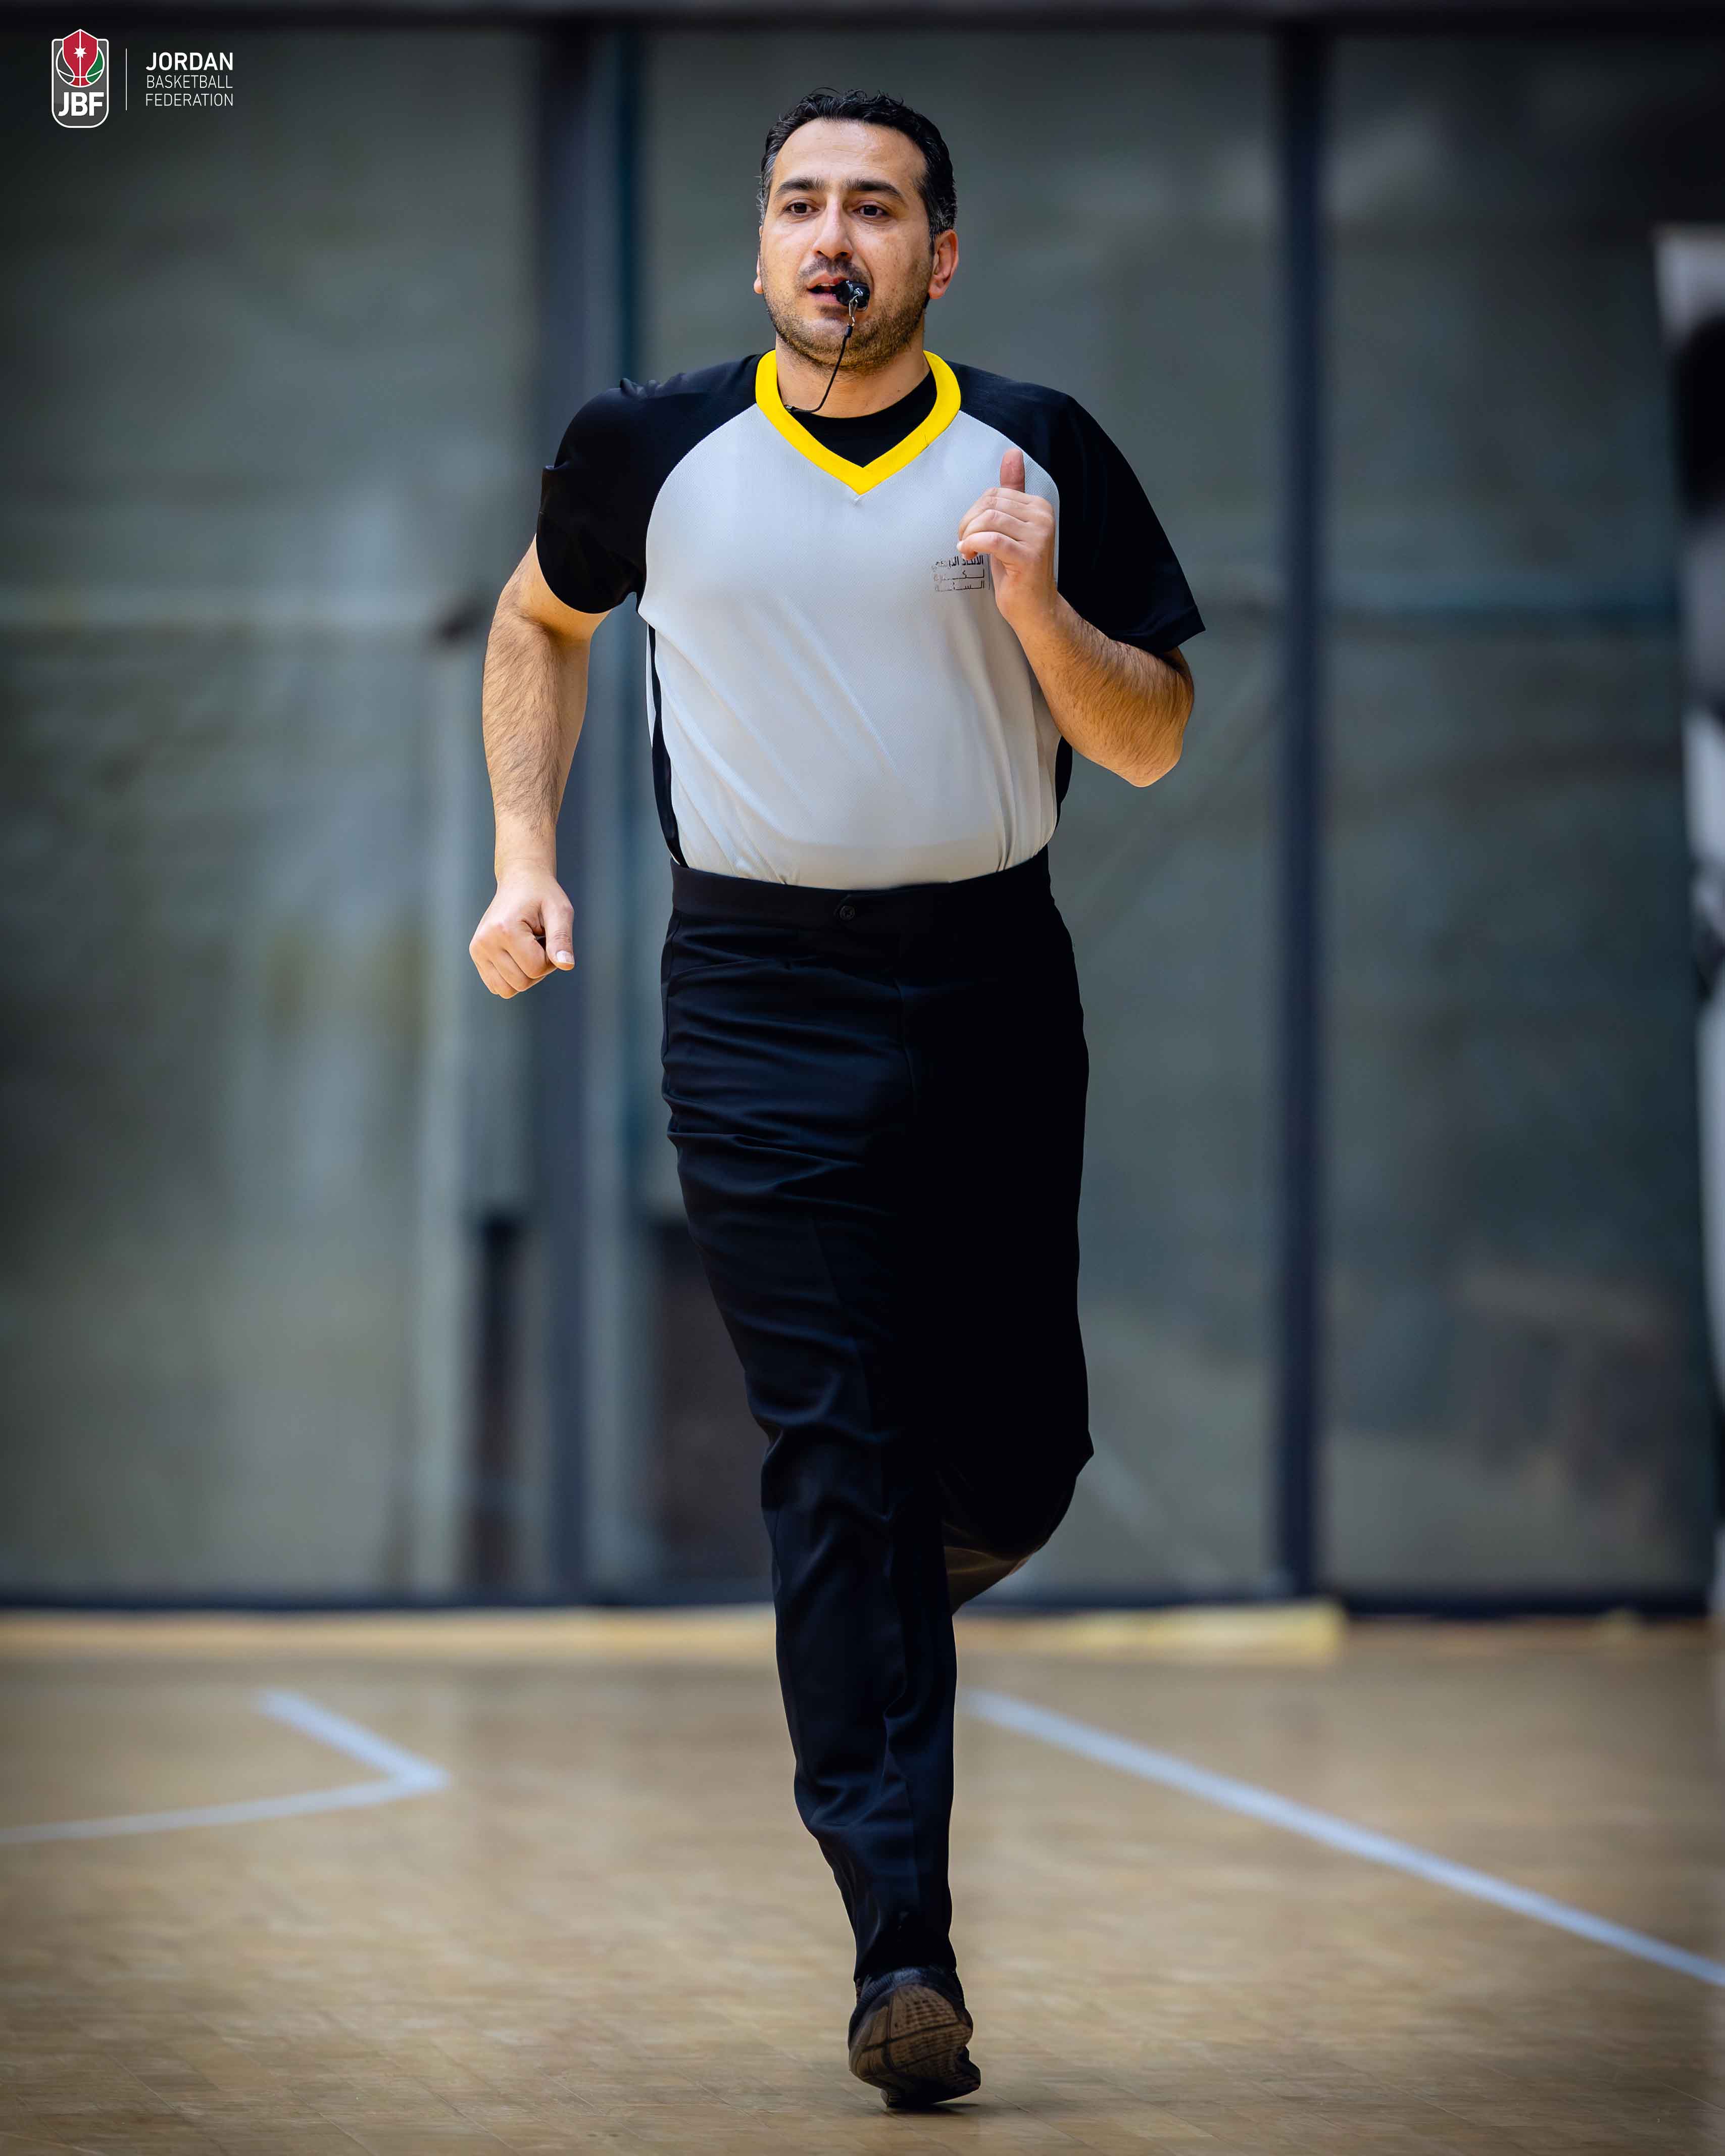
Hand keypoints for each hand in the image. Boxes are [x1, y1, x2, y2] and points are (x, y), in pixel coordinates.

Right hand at [469, 866, 573, 997]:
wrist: (519, 881)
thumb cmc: (542, 895)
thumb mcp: (560, 911)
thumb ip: (562, 939)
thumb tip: (566, 966)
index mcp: (505, 929)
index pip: (536, 968)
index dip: (552, 959)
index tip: (549, 938)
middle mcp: (485, 941)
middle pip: (522, 983)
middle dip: (539, 968)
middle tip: (539, 942)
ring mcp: (477, 950)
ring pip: (508, 990)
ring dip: (525, 975)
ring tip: (527, 948)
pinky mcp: (476, 955)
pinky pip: (497, 987)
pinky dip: (512, 978)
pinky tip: (517, 954)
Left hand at [956, 446, 1056, 631]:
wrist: (1035, 609)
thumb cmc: (1018, 570)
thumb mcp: (1011, 527)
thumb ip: (1011, 491)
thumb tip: (1012, 453)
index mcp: (1039, 507)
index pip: (995, 493)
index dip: (974, 511)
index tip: (970, 531)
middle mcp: (1043, 518)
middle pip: (990, 504)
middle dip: (969, 522)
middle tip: (965, 541)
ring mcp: (1038, 537)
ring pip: (988, 520)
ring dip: (968, 535)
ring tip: (967, 549)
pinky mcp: (1029, 557)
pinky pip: (990, 540)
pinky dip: (972, 545)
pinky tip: (968, 553)